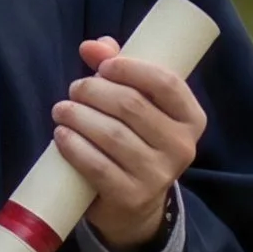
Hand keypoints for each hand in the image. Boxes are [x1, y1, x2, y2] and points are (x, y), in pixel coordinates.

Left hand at [51, 35, 206, 251]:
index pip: (166, 83)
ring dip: (79, 116)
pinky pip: (98, 166)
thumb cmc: (136, 139)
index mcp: (191, 118)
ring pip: (112, 135)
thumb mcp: (137, 103)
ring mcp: (158, 175)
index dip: (131, 68)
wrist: (135, 205)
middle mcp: (182, 147)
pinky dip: (74, 146)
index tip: (103, 66)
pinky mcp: (132, 197)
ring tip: (62, 109)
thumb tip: (91, 46)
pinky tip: (61, 136)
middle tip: (75, 89)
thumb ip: (118, 68)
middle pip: (132, 106)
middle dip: (94, 91)